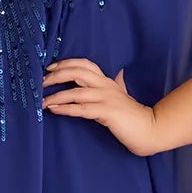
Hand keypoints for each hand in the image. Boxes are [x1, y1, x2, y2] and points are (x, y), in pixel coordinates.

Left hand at [42, 57, 161, 156]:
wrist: (150, 129)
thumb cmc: (133, 115)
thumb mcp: (123, 95)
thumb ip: (118, 84)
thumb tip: (120, 73)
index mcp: (107, 81)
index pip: (84, 64)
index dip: (66, 63)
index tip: (50, 68)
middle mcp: (106, 86)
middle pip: (77, 72)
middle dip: (56, 76)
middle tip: (41, 83)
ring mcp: (107, 98)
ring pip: (76, 92)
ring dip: (56, 96)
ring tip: (41, 101)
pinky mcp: (107, 113)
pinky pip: (82, 109)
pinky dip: (66, 108)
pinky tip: (54, 110)